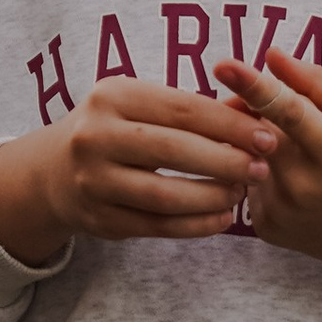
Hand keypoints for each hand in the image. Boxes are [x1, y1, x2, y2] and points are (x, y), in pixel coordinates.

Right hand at [0, 80, 264, 266]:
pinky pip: (156, 225)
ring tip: (241, 193)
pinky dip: (195, 225)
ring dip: (212, 196)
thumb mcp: (142, 106)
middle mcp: (95, 136)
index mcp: (112, 96)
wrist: (53, 171)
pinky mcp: (98, 219)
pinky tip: (222, 219)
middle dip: (226, 160)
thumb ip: (194, 109)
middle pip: (174, 150)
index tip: (267, 135)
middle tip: (261, 168)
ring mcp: (93, 181)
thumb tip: (258, 111)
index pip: (182, 109)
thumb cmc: (116, 131)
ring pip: (165, 194)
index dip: (229, 124)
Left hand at [212, 45, 321, 299]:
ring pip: (250, 153)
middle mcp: (304, 188)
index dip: (253, 86)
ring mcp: (282, 212)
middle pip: (258, 128)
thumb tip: (273, 56)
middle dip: (259, 108)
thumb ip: (319, 86)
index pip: (287, 113)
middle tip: (283, 107)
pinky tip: (299, 180)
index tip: (223, 65)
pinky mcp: (267, 227)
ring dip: (263, 140)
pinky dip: (265, 170)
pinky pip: (250, 181)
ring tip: (303, 151)